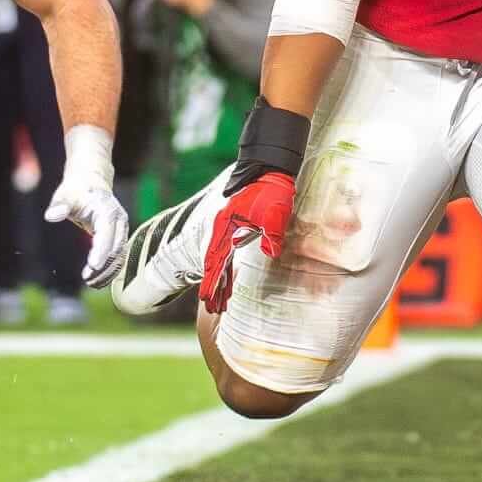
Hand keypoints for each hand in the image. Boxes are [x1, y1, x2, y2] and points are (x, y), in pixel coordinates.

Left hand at [45, 126, 128, 285]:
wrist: (90, 182)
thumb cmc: (75, 190)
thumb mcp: (64, 195)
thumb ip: (59, 206)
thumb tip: (51, 215)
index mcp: (108, 211)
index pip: (107, 234)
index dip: (101, 251)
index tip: (92, 266)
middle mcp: (119, 221)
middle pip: (116, 248)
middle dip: (104, 266)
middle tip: (88, 279)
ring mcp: (121, 229)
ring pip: (120, 254)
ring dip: (108, 271)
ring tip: (92, 283)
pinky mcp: (119, 236)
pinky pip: (118, 255)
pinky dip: (110, 268)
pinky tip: (98, 279)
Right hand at [199, 170, 294, 313]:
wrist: (270, 172)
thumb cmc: (272, 192)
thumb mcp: (274, 213)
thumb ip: (271, 234)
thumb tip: (271, 253)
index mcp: (227, 227)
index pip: (216, 260)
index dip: (211, 281)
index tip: (206, 299)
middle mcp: (223, 231)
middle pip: (215, 265)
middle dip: (213, 288)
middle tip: (212, 309)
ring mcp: (229, 231)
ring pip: (221, 263)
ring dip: (220, 283)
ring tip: (219, 304)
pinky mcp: (238, 231)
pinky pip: (230, 256)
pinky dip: (228, 272)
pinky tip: (229, 284)